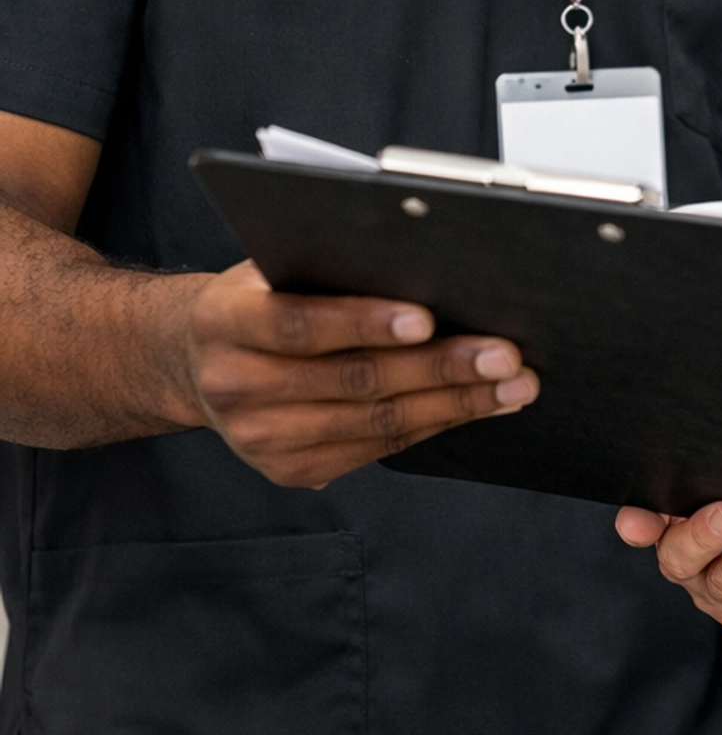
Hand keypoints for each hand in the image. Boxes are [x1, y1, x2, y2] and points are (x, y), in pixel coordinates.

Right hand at [177, 259, 538, 487]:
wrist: (196, 361)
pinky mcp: (290, 471)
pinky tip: (476, 405)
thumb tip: (426, 264)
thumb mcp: (272, 267)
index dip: (365, 322)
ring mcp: (261, 439)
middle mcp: (236, 386)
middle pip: (353, 381)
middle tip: (503, 354)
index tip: (427, 318)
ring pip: (375, 424)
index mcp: (225, 321)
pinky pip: (376, 450)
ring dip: (455, 403)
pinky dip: (434, 424)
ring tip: (512, 384)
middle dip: (440, 367)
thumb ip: (330, 267)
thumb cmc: (255, 297)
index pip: (300, 324)